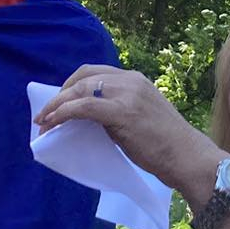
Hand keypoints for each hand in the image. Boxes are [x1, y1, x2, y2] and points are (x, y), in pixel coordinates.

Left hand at [36, 65, 212, 190]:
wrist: (186, 156)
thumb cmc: (165, 144)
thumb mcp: (140, 116)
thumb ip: (118, 109)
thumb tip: (88, 117)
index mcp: (135, 79)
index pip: (94, 72)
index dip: (70, 85)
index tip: (59, 102)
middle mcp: (130, 80)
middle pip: (83, 77)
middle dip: (59, 95)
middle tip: (46, 114)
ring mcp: (127, 94)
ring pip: (80, 90)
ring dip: (56, 105)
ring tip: (43, 122)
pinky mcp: (122, 112)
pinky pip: (84, 107)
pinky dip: (63, 113)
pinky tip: (52, 124)